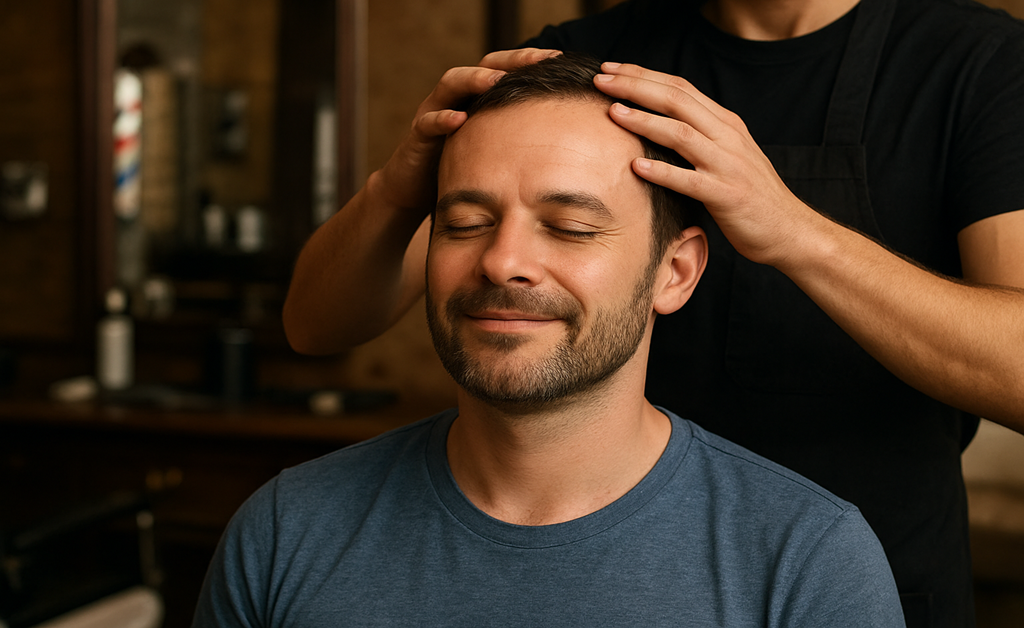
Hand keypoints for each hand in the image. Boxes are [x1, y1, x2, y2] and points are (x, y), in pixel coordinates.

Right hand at [374, 48, 562, 217]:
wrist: (416, 190)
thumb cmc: (464, 170)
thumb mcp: (496, 151)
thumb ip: (521, 140)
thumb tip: (565, 140)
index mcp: (477, 98)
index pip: (505, 69)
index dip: (529, 62)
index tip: (558, 59)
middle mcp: (456, 98)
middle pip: (482, 66)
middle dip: (510, 62)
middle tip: (537, 60)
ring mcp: (434, 112)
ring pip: (452, 84)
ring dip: (474, 79)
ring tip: (497, 80)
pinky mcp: (418, 136)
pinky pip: (428, 122)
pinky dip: (442, 119)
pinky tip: (459, 119)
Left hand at [594, 62, 817, 267]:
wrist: (788, 229)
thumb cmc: (749, 196)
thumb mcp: (726, 155)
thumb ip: (699, 137)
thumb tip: (658, 124)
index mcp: (725, 124)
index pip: (680, 88)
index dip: (643, 76)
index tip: (611, 70)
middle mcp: (727, 137)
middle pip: (677, 100)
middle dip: (636, 86)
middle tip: (601, 79)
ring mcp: (728, 165)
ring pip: (682, 133)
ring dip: (645, 121)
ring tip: (613, 113)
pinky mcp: (727, 195)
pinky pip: (689, 181)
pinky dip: (662, 171)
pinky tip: (636, 166)